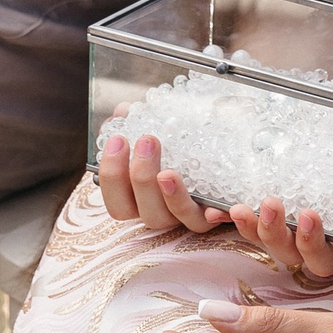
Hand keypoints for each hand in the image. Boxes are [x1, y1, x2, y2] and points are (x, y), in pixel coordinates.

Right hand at [99, 133, 232, 236]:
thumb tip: (123, 111)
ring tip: (168, 172)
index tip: (117, 138)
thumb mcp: (156, 129)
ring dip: (170, 196)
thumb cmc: (175, 143)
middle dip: (141, 177)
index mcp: (139, 197)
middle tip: (147, 140)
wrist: (220, 152)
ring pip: (171, 218)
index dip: (112, 176)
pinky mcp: (208, 215)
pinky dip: (210, 215)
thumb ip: (134, 122)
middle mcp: (159, 211)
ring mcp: (182, 216)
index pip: (117, 202)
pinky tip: (214, 207)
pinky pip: (207, 221)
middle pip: (143, 212)